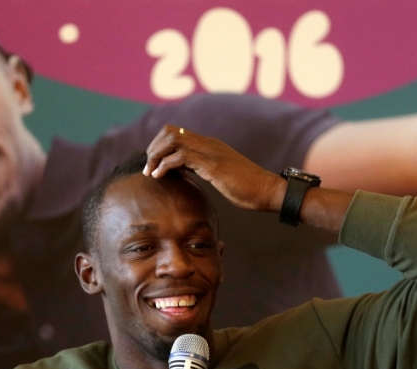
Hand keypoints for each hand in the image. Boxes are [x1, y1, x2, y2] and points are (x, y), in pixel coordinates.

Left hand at [143, 125, 286, 211]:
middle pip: (170, 131)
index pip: (176, 133)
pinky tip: (160, 177)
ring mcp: (210, 152)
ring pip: (172, 140)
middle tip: (149, 168)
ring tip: (151, 172)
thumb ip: (202, 168)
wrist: (267, 190)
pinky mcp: (212, 164)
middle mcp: (208, 143)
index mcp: (209, 145)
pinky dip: (165, 166)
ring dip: (156, 155)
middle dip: (153, 148)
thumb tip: (182, 171)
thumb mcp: (219, 175)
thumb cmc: (247, 188)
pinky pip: (181, 157)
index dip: (160, 146)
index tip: (154, 164)